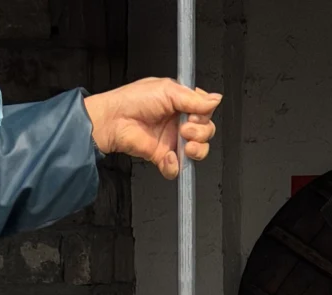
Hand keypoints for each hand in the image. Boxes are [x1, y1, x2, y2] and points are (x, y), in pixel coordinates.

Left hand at [84, 78, 220, 178]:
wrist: (115, 120)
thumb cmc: (134, 100)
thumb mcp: (168, 90)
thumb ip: (194, 98)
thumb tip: (216, 99)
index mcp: (182, 104)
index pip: (206, 112)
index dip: (205, 115)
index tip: (196, 113)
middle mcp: (179, 122)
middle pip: (206, 132)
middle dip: (201, 132)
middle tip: (186, 129)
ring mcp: (173, 141)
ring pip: (199, 151)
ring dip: (197, 149)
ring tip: (184, 143)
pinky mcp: (164, 157)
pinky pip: (178, 168)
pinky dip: (176, 165)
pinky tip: (168, 156)